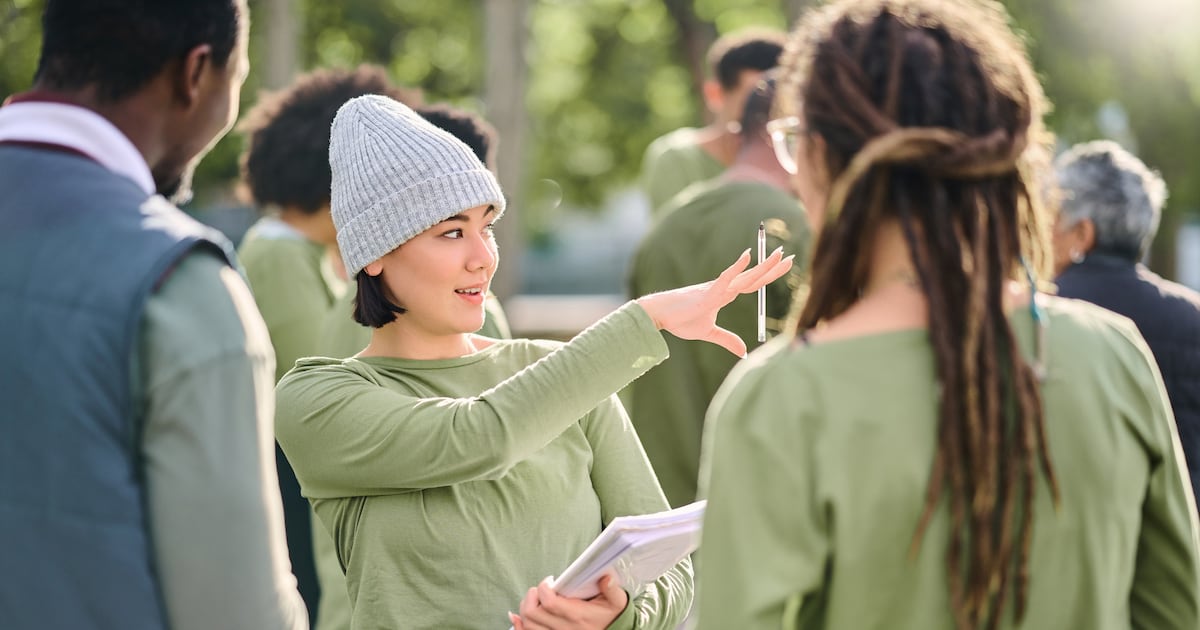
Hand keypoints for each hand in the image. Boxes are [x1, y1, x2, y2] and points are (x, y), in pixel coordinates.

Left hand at [509, 574, 628, 629]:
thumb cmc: (611, 617)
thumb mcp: (616, 601)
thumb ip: (612, 588)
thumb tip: (605, 576)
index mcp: (577, 616)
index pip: (549, 602)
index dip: (543, 588)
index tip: (550, 581)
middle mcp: (563, 628)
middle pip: (532, 614)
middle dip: (531, 596)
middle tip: (540, 589)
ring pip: (527, 624)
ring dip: (525, 608)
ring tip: (534, 598)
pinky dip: (518, 625)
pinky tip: (516, 616)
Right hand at [636, 247, 793, 355]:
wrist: (660, 316)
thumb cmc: (680, 320)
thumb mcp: (708, 332)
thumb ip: (727, 340)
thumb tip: (744, 352)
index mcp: (724, 295)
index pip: (752, 284)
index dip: (768, 274)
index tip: (784, 265)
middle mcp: (723, 288)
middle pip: (753, 278)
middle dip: (772, 267)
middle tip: (791, 257)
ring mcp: (716, 289)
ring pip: (745, 277)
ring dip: (762, 267)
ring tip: (779, 255)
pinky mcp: (707, 293)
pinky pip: (725, 279)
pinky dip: (736, 269)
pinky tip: (747, 258)